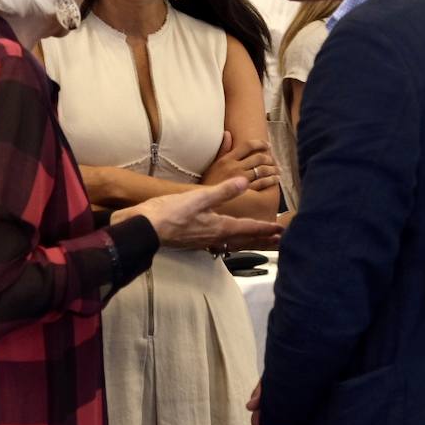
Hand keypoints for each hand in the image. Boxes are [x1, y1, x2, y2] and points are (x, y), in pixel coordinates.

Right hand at [114, 178, 281, 249]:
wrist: (144, 228)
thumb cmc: (170, 213)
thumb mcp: (199, 198)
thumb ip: (223, 191)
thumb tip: (245, 182)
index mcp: (219, 227)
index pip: (247, 228)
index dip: (265, 228)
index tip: (280, 230)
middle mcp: (214, 237)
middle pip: (243, 240)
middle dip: (261, 239)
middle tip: (279, 242)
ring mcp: (202, 241)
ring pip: (232, 243)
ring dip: (247, 242)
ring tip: (259, 242)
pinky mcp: (192, 240)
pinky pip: (219, 243)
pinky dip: (231, 242)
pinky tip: (225, 240)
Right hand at [202, 132, 279, 190]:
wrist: (206, 200)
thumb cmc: (209, 182)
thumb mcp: (213, 163)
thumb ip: (222, 148)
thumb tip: (227, 133)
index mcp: (228, 159)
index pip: (248, 146)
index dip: (260, 143)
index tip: (268, 145)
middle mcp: (235, 167)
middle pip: (258, 158)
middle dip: (270, 158)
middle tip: (274, 160)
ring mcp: (241, 179)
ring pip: (263, 170)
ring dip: (273, 169)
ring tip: (278, 170)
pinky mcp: (245, 191)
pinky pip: (262, 183)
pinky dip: (271, 180)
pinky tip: (275, 179)